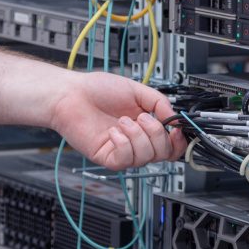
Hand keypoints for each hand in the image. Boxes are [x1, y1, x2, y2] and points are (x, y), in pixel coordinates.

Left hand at [47, 71, 185, 170]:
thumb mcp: (136, 89)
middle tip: (141, 117)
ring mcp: (121, 150)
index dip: (178, 142)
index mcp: (144, 126)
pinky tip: (113, 131)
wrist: (70, 94)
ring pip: (146, 157)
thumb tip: (174, 118)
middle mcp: (135, 141)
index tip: (176, 130)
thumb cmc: (96, 90)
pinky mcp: (107, 157)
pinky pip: (125, 159)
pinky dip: (123, 143)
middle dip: (156, 133)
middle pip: (163, 154)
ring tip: (122, 121)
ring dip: (137, 135)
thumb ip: (158, 102)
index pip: (170, 146)